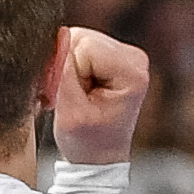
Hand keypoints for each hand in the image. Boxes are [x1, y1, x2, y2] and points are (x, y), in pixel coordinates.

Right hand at [48, 25, 151, 169]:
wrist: (99, 157)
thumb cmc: (87, 143)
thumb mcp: (69, 112)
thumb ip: (64, 72)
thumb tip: (59, 35)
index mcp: (132, 72)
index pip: (84, 46)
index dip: (68, 71)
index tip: (73, 99)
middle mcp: (135, 58)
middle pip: (82, 38)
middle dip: (68, 66)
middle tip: (70, 98)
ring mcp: (127, 54)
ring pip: (78, 40)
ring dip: (68, 66)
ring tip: (74, 94)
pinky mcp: (115, 54)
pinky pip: (80, 45)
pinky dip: (72, 65)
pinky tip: (78, 87)